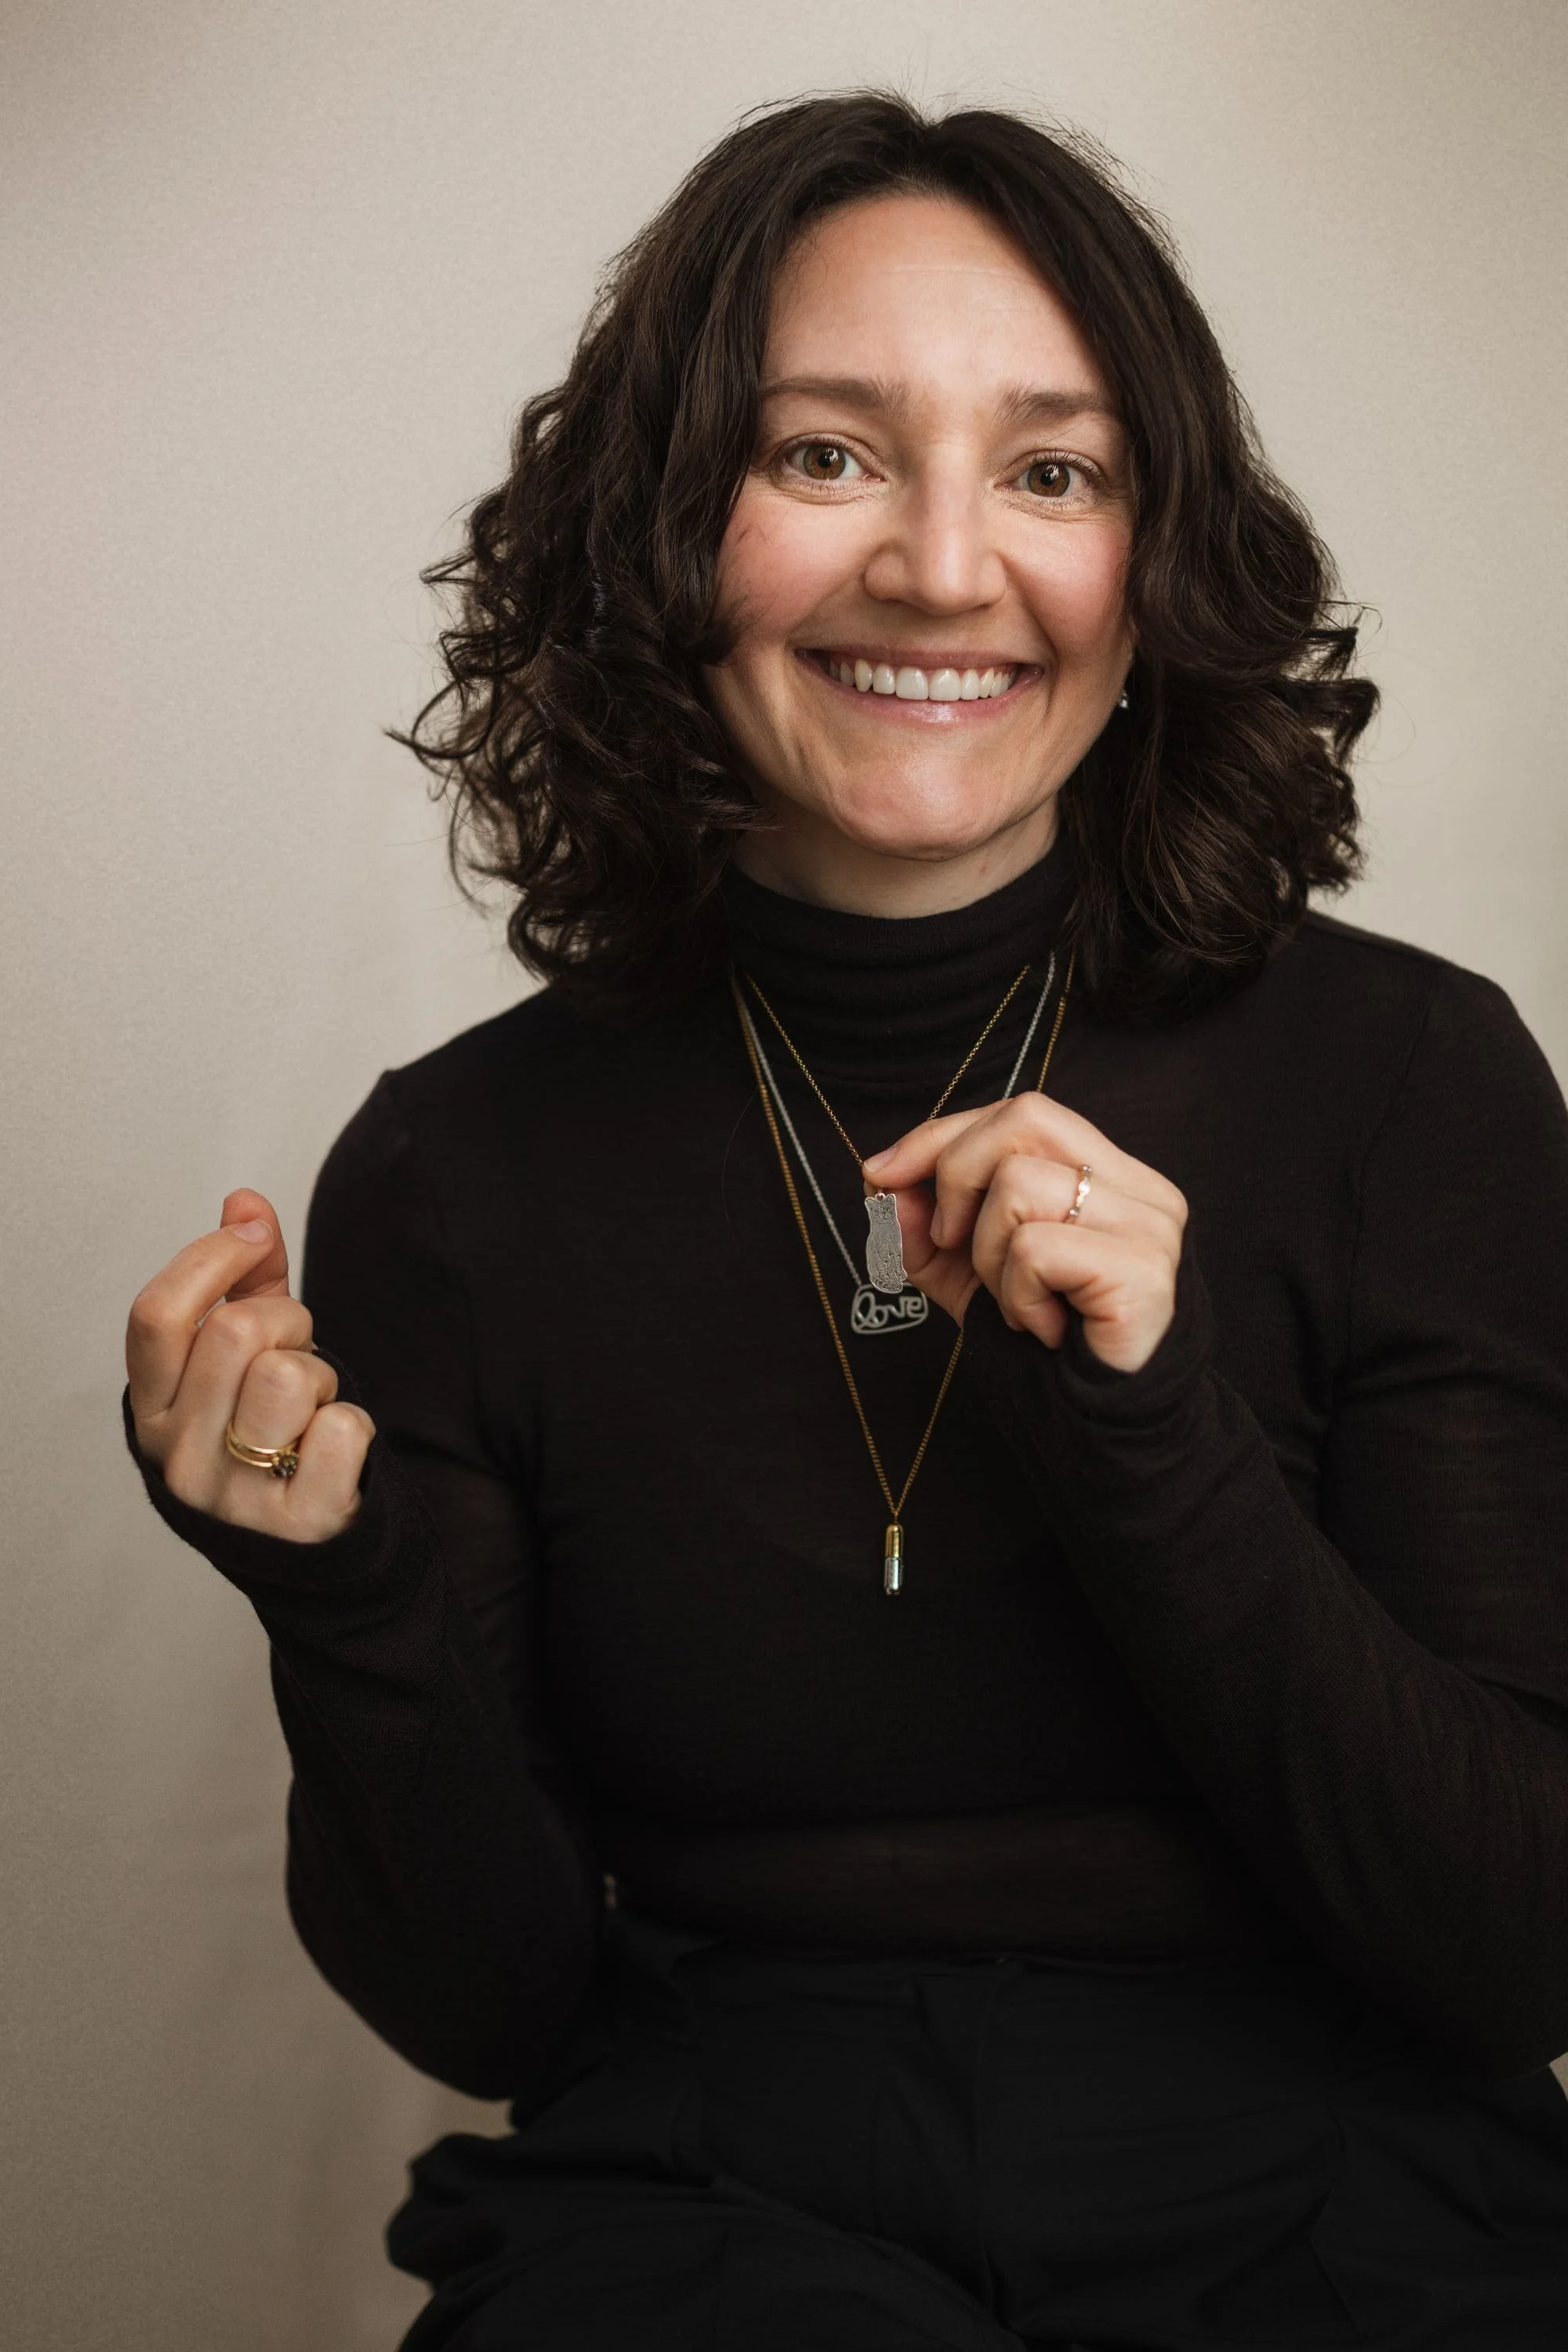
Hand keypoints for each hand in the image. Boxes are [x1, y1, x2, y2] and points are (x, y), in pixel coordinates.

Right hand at [126, 1186, 373, 1540]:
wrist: (303, 1544)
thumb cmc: (267, 1430)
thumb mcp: (244, 1355)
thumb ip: (244, 1278)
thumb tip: (244, 1203)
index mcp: (151, 1408)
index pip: (156, 1314)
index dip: (211, 1257)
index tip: (253, 1235)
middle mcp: (177, 1457)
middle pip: (237, 1331)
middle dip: (287, 1322)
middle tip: (296, 1354)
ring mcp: (232, 1498)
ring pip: (291, 1376)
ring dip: (322, 1379)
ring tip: (311, 1410)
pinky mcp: (296, 1525)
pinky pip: (344, 1430)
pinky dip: (354, 1428)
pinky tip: (332, 1454)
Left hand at [863, 1097, 1186, 1373]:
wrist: (1098, 1429)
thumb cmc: (1044, 1350)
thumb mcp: (968, 1278)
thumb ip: (926, 1229)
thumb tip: (882, 1184)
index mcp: (1108, 1177)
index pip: (1022, 1114)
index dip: (943, 1134)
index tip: (880, 1172)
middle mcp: (1139, 1189)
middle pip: (1025, 1118)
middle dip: (956, 1177)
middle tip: (952, 1245)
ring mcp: (1147, 1225)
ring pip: (1021, 1184)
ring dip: (990, 1256)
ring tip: (1019, 1304)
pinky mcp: (1141, 1269)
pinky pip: (1036, 1250)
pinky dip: (1017, 1297)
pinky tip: (1044, 1328)